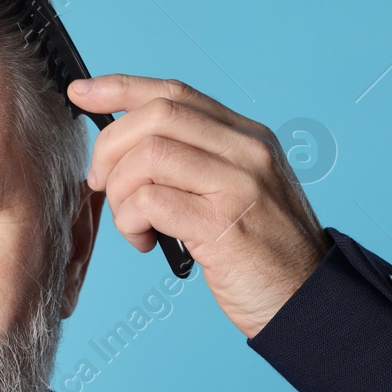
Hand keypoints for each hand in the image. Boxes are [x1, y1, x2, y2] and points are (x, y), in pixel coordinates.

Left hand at [67, 74, 332, 338]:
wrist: (309, 303)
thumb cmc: (267, 256)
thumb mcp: (240, 193)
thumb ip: (199, 165)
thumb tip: (129, 149)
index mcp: (249, 137)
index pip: (176, 93)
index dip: (121, 88)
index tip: (82, 93)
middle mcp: (247, 152)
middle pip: (156, 117)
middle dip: (110, 147)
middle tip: (101, 183)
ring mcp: (238, 185)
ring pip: (148, 157)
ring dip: (121, 193)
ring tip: (132, 224)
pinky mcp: (223, 224)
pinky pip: (151, 202)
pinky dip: (131, 221)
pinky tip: (145, 241)